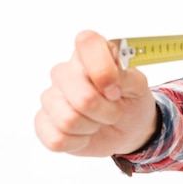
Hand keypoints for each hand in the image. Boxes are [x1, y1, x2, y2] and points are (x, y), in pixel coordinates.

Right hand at [34, 30, 157, 156]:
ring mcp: (51, 97)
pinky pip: (57, 138)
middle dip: (105, 110)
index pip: (87, 42)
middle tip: (115, 111)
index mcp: (89, 54)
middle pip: (81, 94)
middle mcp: (65, 72)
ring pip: (68, 119)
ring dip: (92, 126)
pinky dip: (79, 141)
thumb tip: (113, 74)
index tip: (116, 90)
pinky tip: (85, 133)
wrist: (128, 129)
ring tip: (99, 121)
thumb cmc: (131, 101)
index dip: (103, 69)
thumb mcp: (139, 86)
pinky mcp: (43, 123)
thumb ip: (127, 75)